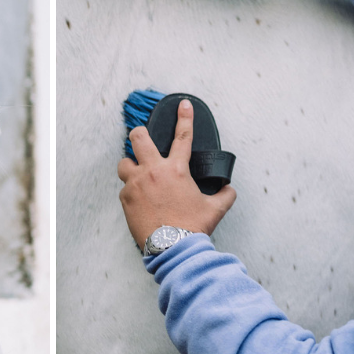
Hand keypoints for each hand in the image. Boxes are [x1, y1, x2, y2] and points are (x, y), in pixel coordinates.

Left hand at [117, 99, 236, 247]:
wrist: (173, 248)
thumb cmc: (192, 228)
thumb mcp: (215, 209)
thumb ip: (224, 195)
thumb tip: (229, 189)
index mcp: (177, 170)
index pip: (183, 136)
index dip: (184, 117)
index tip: (183, 104)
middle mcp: (153, 172)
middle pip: (138, 138)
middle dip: (139, 134)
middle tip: (142, 138)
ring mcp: (136, 184)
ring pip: (124, 163)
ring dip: (130, 165)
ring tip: (137, 174)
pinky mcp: (125, 199)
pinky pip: (124, 188)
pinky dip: (130, 191)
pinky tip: (139, 200)